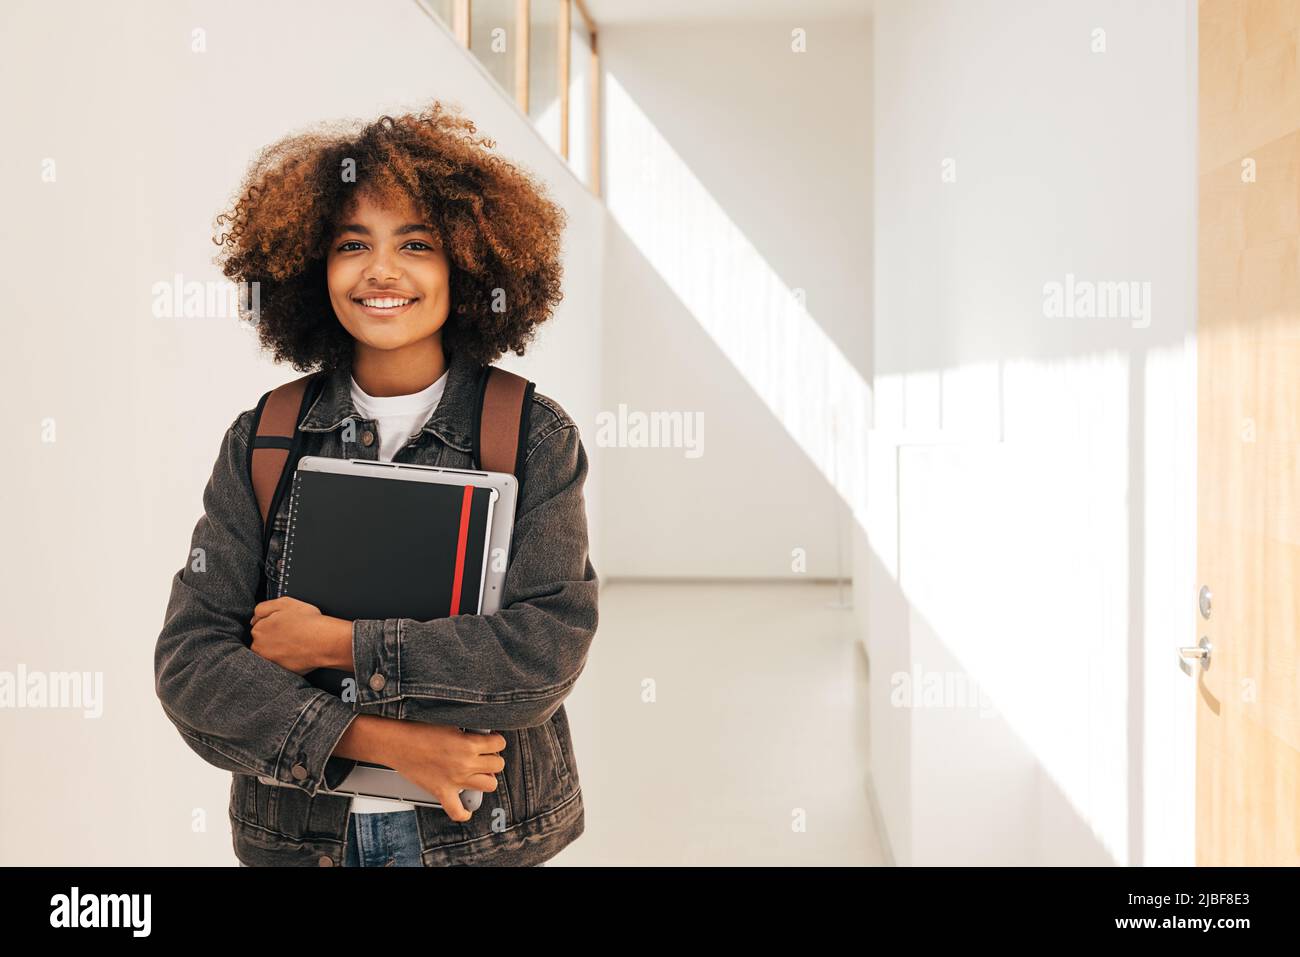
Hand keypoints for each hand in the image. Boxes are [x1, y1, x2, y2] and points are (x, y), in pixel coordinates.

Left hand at [248, 597, 350, 674]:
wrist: (325, 642)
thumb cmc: (308, 622)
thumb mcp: (285, 602)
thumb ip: (263, 607)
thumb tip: (255, 617)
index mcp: (259, 629)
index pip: (259, 625)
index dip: (273, 623)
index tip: (284, 624)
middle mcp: (260, 647)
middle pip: (263, 641)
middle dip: (273, 637)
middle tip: (291, 633)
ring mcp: (270, 661)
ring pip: (271, 653)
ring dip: (279, 648)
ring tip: (295, 643)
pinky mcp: (282, 671)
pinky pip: (281, 663)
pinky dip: (287, 659)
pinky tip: (298, 652)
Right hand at [384, 723, 506, 822]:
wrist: (398, 744)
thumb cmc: (421, 731)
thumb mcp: (451, 724)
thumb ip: (469, 734)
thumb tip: (481, 739)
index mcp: (469, 745)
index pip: (499, 744)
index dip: (496, 740)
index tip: (491, 740)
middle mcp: (465, 764)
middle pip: (497, 765)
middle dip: (493, 758)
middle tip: (484, 755)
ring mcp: (455, 781)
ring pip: (489, 785)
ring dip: (486, 778)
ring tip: (479, 773)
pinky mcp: (442, 792)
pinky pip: (457, 811)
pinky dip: (464, 812)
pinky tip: (466, 808)